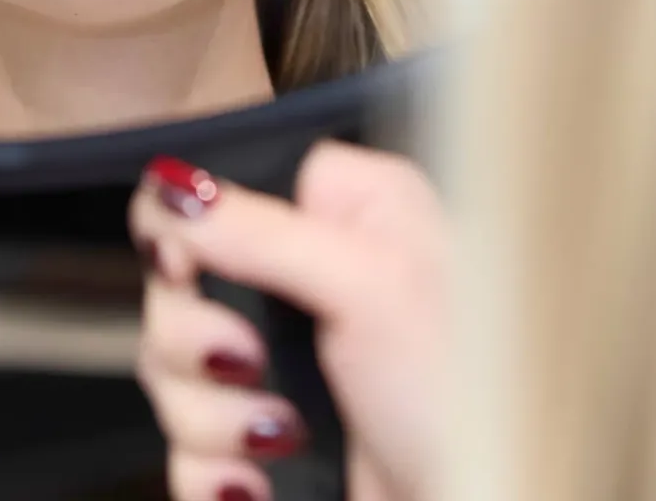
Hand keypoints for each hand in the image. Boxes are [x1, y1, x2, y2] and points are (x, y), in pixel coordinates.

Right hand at [129, 141, 451, 500]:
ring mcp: (279, 362)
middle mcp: (305, 277)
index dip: (184, 227)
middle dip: (195, 341)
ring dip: (213, 418)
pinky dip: (213, 473)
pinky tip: (264, 477)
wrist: (486, 500)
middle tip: (250, 360)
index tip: (187, 265)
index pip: (215, 185)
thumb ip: (266, 231)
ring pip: (169, 372)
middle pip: (174, 285)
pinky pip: (183, 448)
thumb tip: (174, 189)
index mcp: (343, 210)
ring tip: (283, 433)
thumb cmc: (476, 399)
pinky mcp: (262, 437)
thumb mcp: (375, 287)